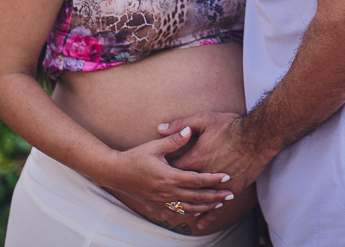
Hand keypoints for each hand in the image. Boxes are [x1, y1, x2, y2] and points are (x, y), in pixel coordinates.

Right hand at [95, 126, 233, 216]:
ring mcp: (161, 201)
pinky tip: (196, 212)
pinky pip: (175, 213)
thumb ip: (174, 140)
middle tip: (230, 195)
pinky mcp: (156, 205)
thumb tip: (189, 131)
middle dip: (215, 197)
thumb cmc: (134, 157)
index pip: (196, 180)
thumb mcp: (154, 146)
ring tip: (219, 204)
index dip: (213, 179)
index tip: (226, 177)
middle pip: (196, 198)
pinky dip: (188, 213)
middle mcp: (167, 192)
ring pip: (188, 209)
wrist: (114, 173)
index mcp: (169, 177)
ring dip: (205, 207)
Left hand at [159, 112, 274, 230]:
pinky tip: (201, 223)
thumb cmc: (231, 125)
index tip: (152, 176)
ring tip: (171, 216)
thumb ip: (181, 125)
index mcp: (195, 158)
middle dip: (168, 194)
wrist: (258, 136)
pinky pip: (218, 207)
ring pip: (198, 201)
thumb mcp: (204, 119)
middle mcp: (205, 175)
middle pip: (182, 188)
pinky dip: (209, 216)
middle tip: (154, 200)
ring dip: (184, 208)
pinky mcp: (233, 189)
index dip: (162, 172)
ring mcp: (219, 185)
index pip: (172, 169)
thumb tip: (160, 128)